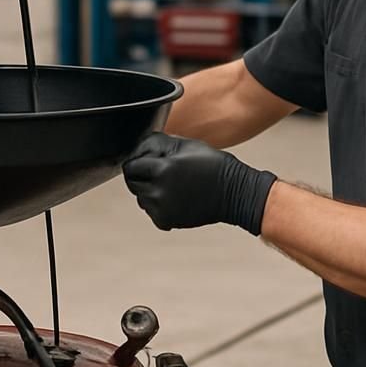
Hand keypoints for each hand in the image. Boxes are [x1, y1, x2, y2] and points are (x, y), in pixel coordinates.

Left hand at [123, 132, 277, 233]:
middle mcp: (160, 191)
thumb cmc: (213, 165)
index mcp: (164, 169)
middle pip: (133, 184)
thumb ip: (157, 145)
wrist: (234, 193)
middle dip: (141, 176)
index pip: (131, 166)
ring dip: (148, 191)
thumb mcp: (185, 145)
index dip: (137, 161)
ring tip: (169, 184)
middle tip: (157, 172)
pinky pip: (151, 212)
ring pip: (141, 198)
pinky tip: (174, 197)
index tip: (145, 161)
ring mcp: (163, 209)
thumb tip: (137, 149)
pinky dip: (157, 206)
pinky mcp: (167, 221)